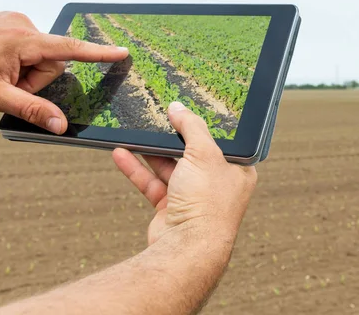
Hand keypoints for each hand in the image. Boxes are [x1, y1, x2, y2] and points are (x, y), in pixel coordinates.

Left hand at [0, 11, 127, 133]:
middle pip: (52, 60)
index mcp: (21, 40)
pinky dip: (21, 60)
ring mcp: (16, 21)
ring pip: (41, 55)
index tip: (121, 52)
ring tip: (1, 74)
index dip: (98, 54)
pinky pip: (30, 46)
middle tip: (10, 85)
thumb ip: (32, 110)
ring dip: (28, 70)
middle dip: (37, 79)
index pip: (68, 48)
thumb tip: (61, 124)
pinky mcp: (11, 22)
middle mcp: (22, 24)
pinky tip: (0, 63)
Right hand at [113, 101, 257, 246]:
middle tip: (158, 117)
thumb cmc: (207, 203)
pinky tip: (122, 153)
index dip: (205, 126)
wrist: (187, 249)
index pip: (221, 141)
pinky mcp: (171, 208)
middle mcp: (216, 185)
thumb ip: (191, 127)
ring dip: (150, 151)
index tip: (187, 110)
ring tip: (134, 132)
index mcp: (237, 171)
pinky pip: (152, 183)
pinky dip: (137, 169)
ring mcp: (193, 197)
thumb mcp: (203, 153)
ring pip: (169, 167)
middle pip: (192, 152)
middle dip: (173, 137)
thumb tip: (179, 108)